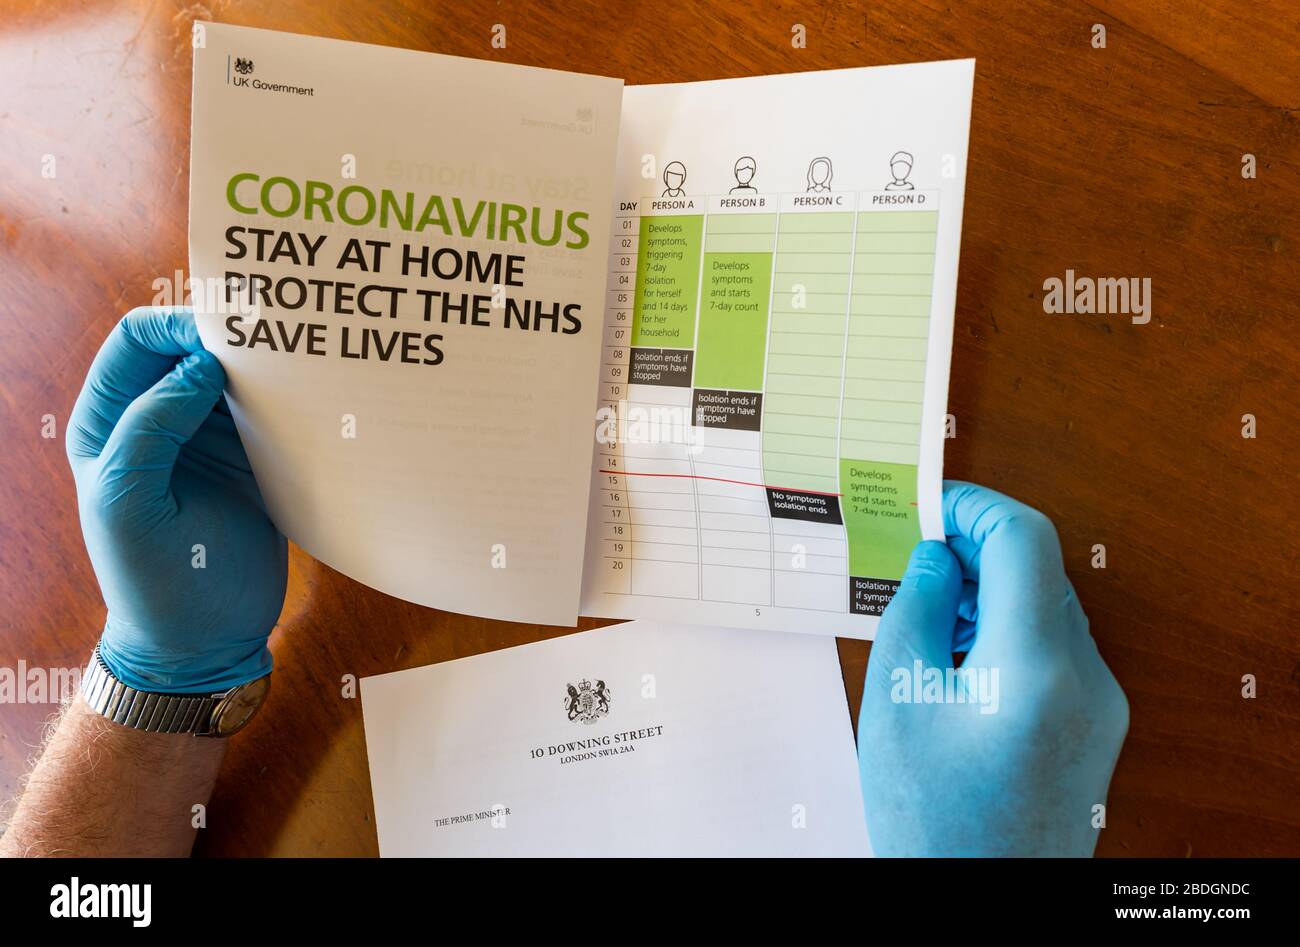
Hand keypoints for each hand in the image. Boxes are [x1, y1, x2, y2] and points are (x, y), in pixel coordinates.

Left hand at [67, 307, 286, 692]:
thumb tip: (201, 366)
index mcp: (111, 425)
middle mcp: (158, 421)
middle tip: (274, 336)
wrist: (204, 642)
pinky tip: (314, 396)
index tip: (223, 332)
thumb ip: (152, 428)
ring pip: (235, 374)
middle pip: (190, 347)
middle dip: (226, 335)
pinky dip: (290, 398)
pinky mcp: (252, 460)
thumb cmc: (153, 581)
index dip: (175, 325)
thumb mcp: (131, 503)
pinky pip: (270, 411)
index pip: (137, 342)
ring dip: (264, 365)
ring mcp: (208, 439)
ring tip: (300, 360)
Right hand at [858, 481, 1127, 855]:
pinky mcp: (1095, 729)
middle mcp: (1087, 678)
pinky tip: (956, 662)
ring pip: (1045, 610)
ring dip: (989, 594)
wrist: (979, 905)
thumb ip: (918, 609)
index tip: (930, 504)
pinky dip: (1006, 634)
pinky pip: (1054, 652)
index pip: (1024, 540)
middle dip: (976, 552)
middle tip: (914, 558)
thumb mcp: (898, 699)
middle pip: (1038, 573)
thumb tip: (938, 557)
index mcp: (1038, 665)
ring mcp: (1100, 706)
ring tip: (927, 619)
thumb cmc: (932, 821)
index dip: (975, 507)